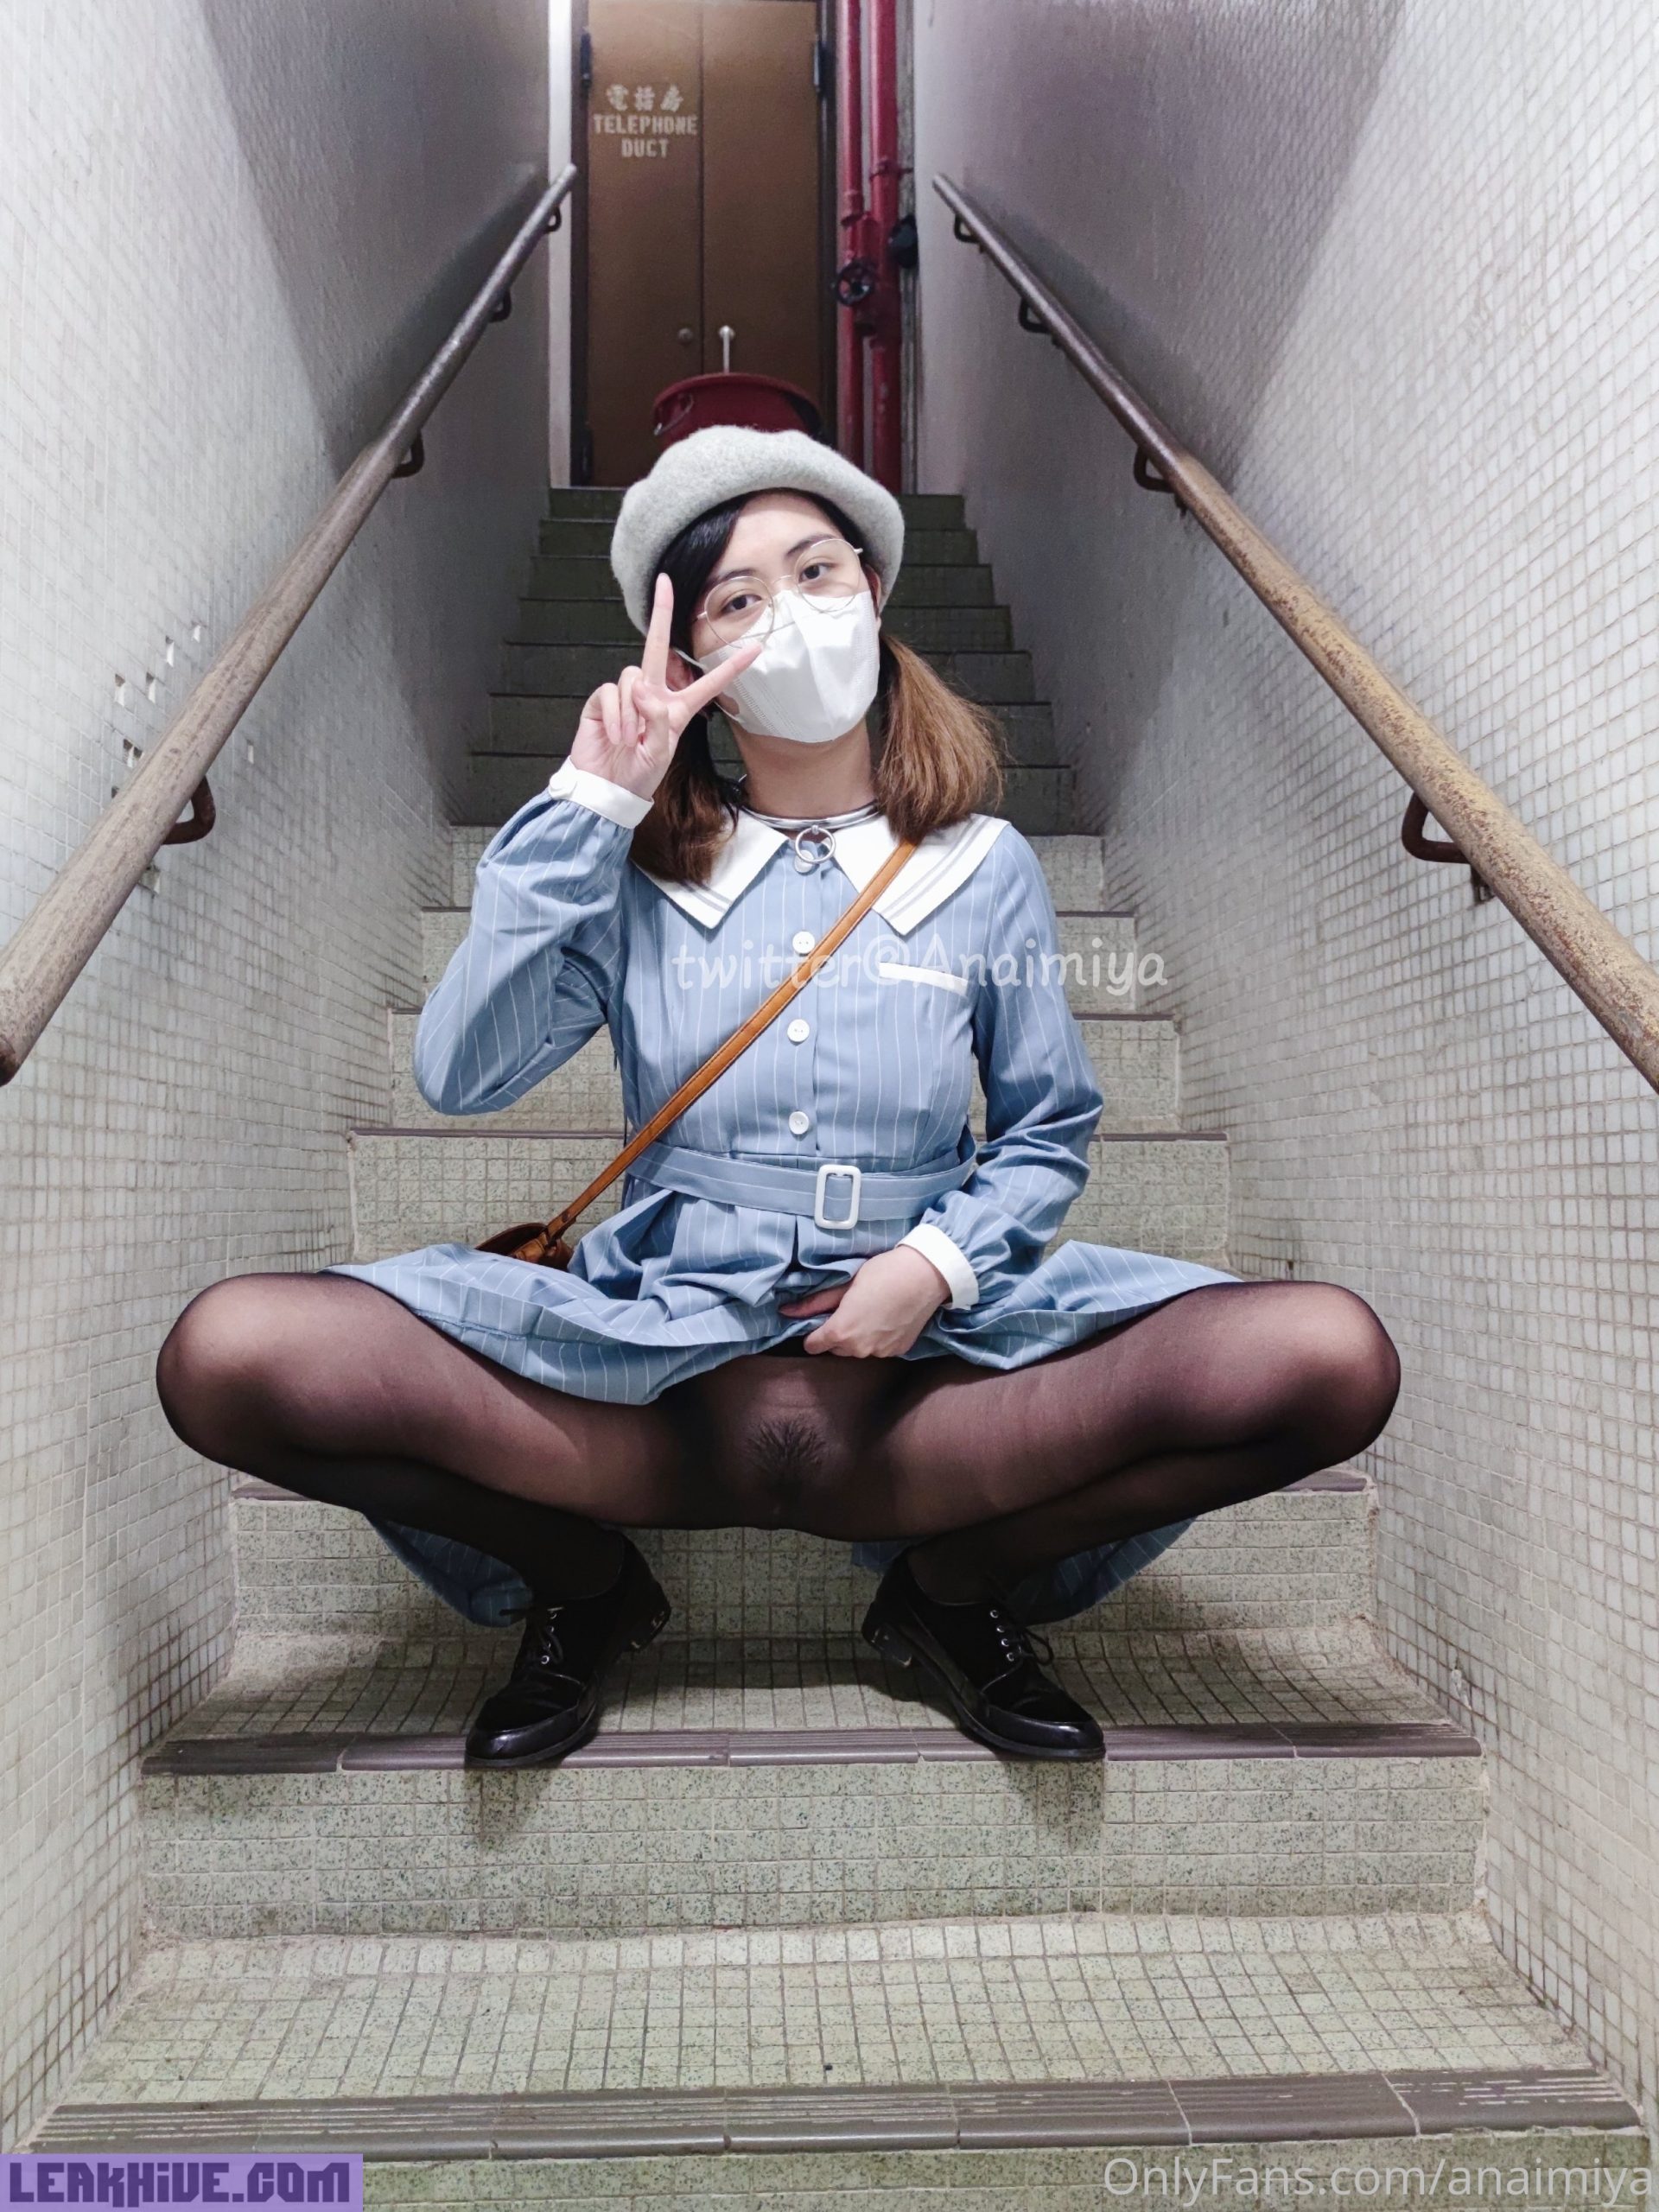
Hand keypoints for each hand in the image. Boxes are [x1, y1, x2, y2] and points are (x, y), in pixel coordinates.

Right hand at [568, 573, 761, 800]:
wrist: (606, 789)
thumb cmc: (637, 774)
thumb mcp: (660, 752)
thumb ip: (656, 719)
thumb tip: (642, 688)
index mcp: (675, 710)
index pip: (707, 684)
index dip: (732, 668)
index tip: (755, 649)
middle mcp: (651, 696)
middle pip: (656, 647)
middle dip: (660, 613)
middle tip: (663, 581)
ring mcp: (625, 696)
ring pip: (633, 678)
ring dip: (633, 713)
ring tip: (630, 740)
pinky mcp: (603, 700)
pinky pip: (612, 693)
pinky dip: (616, 716)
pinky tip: (616, 736)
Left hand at [777, 1245, 951, 1357]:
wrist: (925, 1276)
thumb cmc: (883, 1273)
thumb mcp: (846, 1283)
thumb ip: (815, 1302)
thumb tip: (786, 1311)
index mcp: (841, 1332)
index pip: (814, 1345)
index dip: (813, 1332)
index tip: (820, 1320)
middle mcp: (859, 1349)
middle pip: (836, 1348)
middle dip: (837, 1333)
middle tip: (849, 1308)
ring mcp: (880, 1352)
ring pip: (858, 1349)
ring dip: (858, 1337)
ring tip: (870, 1311)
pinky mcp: (898, 1351)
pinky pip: (879, 1349)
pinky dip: (878, 1338)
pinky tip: (886, 1318)